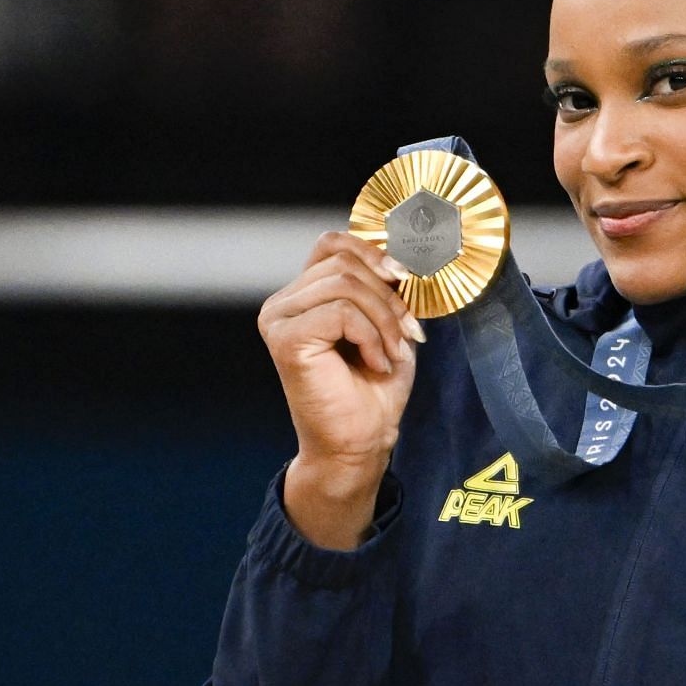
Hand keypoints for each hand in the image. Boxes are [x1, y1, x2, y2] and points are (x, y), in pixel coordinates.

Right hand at [258, 231, 426, 546]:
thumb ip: (385, 284)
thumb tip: (404, 251)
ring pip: (345, 284)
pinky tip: (376, 362)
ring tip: (391, 352)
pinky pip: (340, 311)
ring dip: (384, 319)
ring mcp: (278, 318)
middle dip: (389, 297)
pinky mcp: (284, 338)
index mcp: (303, 293)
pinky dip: (370, 335)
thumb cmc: (375, 386)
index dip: (375, 254)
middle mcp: (282, 302)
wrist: (360, 442)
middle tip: (408, 333)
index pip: (335, 243)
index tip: (408, 281)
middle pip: (345, 262)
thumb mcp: (388, 322)